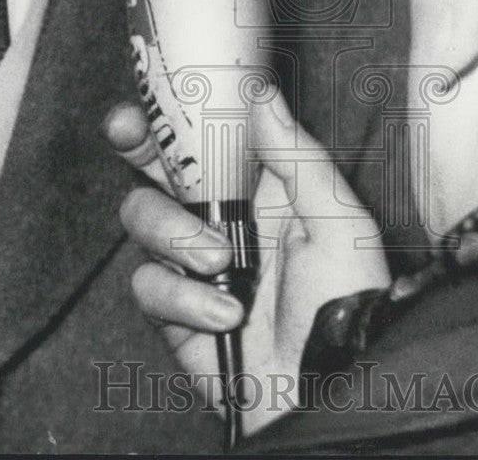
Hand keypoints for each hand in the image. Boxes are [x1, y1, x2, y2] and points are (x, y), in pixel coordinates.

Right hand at [103, 94, 389, 432]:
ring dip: (174, 235)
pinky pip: (148, 284)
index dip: (176, 112)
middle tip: (131, 134)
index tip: (157, 90)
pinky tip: (225, 314)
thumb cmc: (346, 300)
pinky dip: (182, 297)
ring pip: (142, 218)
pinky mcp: (174, 308)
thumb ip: (296, 154)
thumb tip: (262, 91)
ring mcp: (193, 261)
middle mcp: (223, 216)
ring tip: (221, 263)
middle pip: (158, 166)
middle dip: (137, 146)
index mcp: (263, 187)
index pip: (210, 137)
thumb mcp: (338, 219)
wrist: (327, 387)